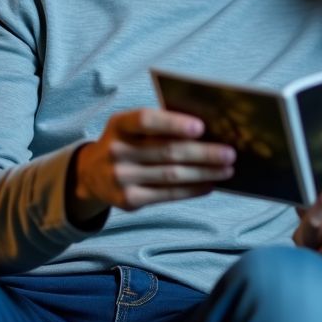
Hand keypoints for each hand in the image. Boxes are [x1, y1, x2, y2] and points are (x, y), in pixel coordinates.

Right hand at [69, 108, 235, 218]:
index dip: (174, 123)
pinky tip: (209, 184)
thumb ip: (161, 126)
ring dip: (204, 173)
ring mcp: (121, 178)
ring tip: (227, 169)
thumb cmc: (127, 142)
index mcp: (119, 124)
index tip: (201, 127)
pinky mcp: (128, 201)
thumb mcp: (132, 128)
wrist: (91, 174)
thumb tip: (209, 131)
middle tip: (230, 153)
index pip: (146, 120)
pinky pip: (167, 195)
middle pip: (167, 151)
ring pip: (171, 175)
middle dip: (203, 153)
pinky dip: (192, 190)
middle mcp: (116, 151)